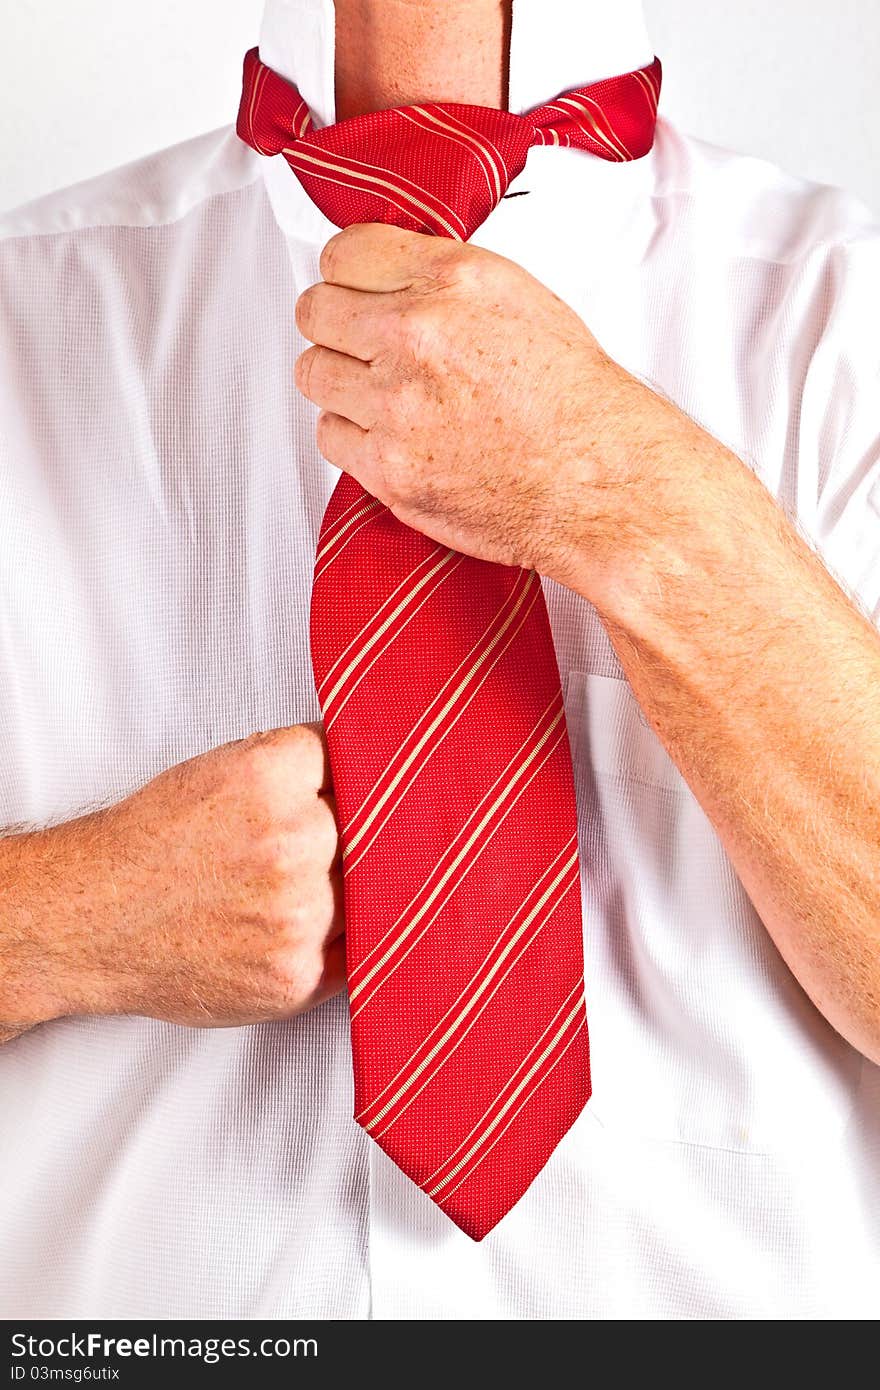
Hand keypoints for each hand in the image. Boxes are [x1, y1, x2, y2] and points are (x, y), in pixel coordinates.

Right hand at [0, 724, 344, 1034]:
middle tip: (302, 849)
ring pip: (366, 892)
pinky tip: (291, 931)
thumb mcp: (219, 770)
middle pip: (367, 830)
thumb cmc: (152, 844)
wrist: (91, 920)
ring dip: (341, 891)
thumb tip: (362, 769)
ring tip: (280, 893)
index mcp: (270, 778)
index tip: (333, 795)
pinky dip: (334, 943)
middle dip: (345, 837)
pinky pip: (354, 952)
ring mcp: (298, 915)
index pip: (353, 762)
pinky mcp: (296, 976)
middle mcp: (291, 843)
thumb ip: (294, 766)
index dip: (341, 783)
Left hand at [294, 223, 686, 591]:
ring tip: (382, 397)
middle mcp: (415, 333)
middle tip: (360, 347)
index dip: (347, 277)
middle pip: (316, 312)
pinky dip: (354, 438)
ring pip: (315, 373)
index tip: (355, 295)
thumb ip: (444, 282)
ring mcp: (395, 402)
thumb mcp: (519, 299)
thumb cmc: (573, 400)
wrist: (598, 479)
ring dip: (341, 384)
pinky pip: (330, 435)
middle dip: (336, 328)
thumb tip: (391, 280)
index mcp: (451, 279)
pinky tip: (392, 437)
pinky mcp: (387, 465)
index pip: (345, 254)